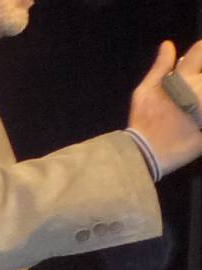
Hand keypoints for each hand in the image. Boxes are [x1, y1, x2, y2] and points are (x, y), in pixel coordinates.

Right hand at [130, 39, 201, 176]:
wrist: (146, 155)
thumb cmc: (142, 122)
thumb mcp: (143, 92)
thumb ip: (159, 68)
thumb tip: (168, 44)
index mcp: (183, 79)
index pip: (200, 51)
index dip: (201, 51)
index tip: (198, 63)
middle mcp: (198, 90)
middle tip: (195, 89)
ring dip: (201, 94)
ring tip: (193, 105)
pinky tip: (196, 119)